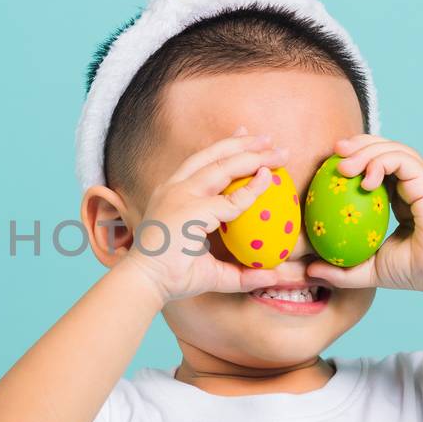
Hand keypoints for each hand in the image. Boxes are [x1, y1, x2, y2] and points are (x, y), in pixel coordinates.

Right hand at [117, 126, 289, 302]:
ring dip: (251, 156)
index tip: (246, 138)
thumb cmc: (173, 277)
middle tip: (270, 139)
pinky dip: (252, 188)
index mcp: (173, 194)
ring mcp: (181, 195)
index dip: (226, 148)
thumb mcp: (213, 269)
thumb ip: (241, 271)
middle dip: (244, 144)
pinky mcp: (191, 210)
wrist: (146, 283)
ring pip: (221, 165)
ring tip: (276, 151)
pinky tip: (268, 179)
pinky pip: (230, 199)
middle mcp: (175, 188)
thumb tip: (272, 275)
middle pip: (212, 156)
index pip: (202, 163)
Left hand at [302, 134, 422, 294]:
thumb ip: (340, 269)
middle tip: (333, 152)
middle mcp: (414, 183)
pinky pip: (403, 160)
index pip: (377, 164)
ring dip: (366, 151)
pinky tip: (365, 180)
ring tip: (344, 166)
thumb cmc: (412, 272)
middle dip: (358, 145)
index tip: (330, 164)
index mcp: (402, 195)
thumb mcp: (368, 270)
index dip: (355, 157)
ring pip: (394, 149)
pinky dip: (382, 162)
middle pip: (385, 148)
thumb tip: (309, 270)